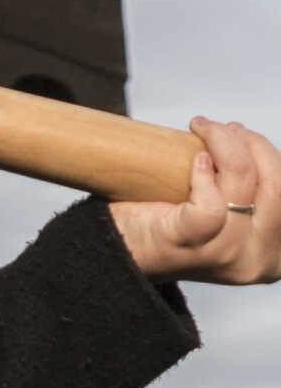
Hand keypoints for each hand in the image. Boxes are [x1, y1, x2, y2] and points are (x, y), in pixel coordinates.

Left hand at [108, 117, 280, 282]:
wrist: (122, 248)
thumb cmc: (171, 223)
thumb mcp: (226, 211)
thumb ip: (244, 188)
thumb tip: (241, 134)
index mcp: (275, 251)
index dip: (269, 154)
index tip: (242, 135)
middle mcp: (259, 259)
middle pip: (276, 184)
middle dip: (250, 143)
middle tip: (219, 128)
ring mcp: (226, 255)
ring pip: (243, 182)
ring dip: (224, 142)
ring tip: (203, 129)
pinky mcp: (191, 245)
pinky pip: (210, 205)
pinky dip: (202, 173)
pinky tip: (194, 160)